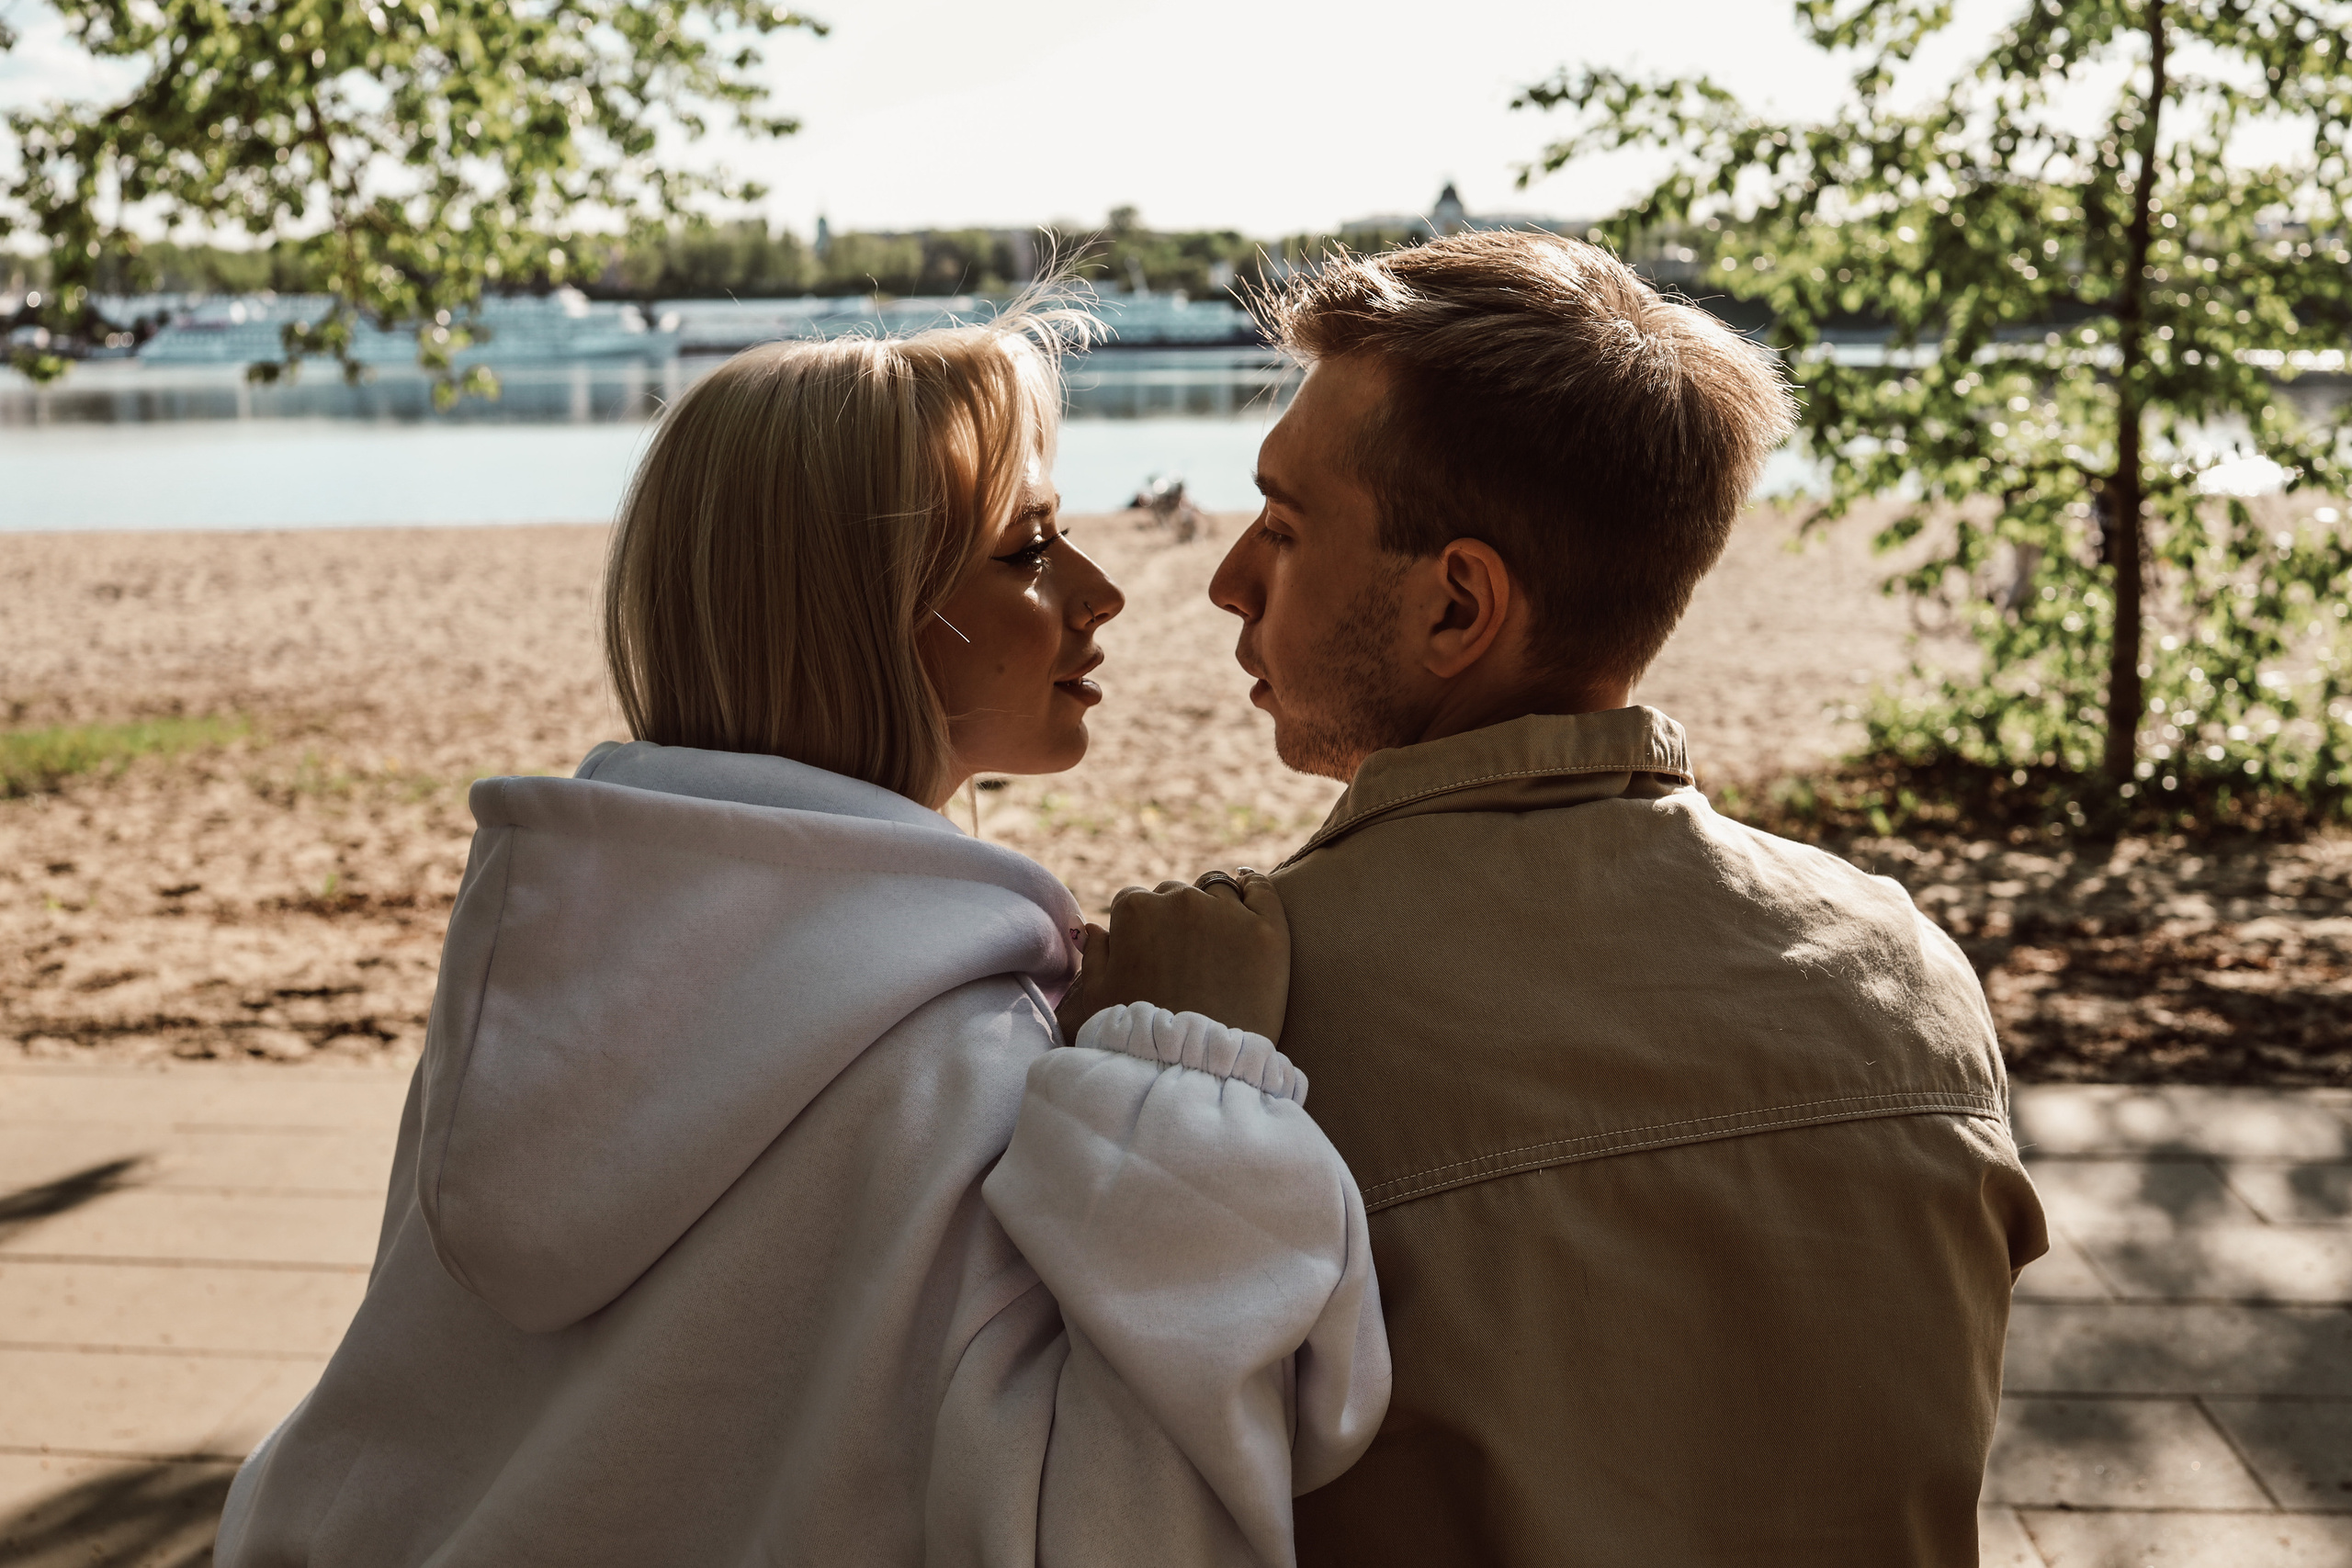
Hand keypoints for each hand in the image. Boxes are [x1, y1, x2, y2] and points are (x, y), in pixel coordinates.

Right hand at [1053, 869, 1289, 1043]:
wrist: (1198, 1071)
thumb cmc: (1138, 1043)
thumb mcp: (1096, 1000)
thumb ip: (1094, 956)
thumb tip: (1093, 928)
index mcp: (1134, 911)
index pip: (1133, 902)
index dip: (1140, 929)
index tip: (1152, 953)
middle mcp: (1179, 900)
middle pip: (1175, 894)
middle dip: (1175, 919)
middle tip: (1185, 958)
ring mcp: (1226, 912)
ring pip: (1217, 890)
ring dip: (1214, 906)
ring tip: (1219, 940)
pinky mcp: (1267, 929)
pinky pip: (1261, 888)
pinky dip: (1254, 887)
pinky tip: (1250, 889)